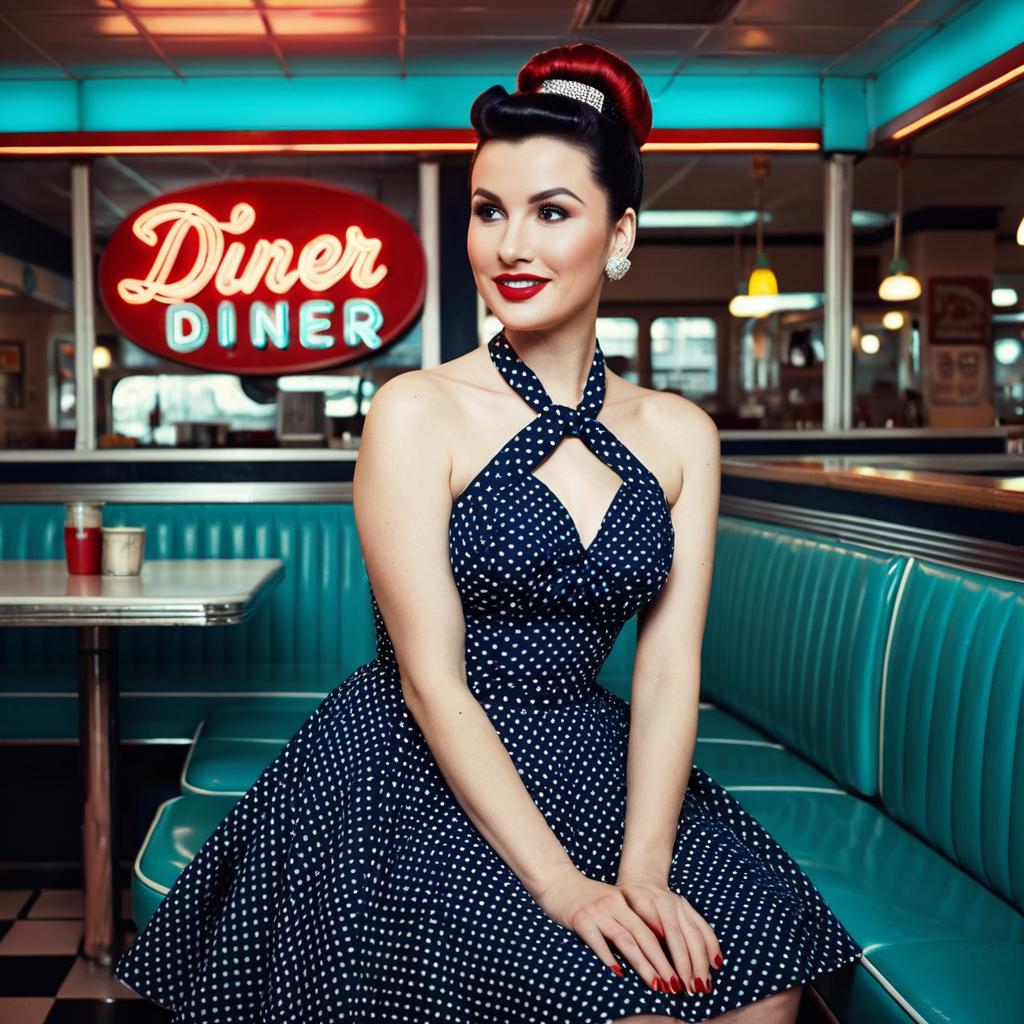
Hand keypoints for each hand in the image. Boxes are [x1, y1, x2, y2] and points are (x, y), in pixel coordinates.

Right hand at [534, 867, 708, 994]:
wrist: (556, 881)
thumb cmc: (584, 897)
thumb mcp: (610, 902)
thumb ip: (626, 919)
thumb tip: (648, 947)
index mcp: (624, 900)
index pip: (652, 929)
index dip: (667, 950)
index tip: (678, 971)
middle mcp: (614, 904)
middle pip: (644, 937)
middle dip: (661, 963)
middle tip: (674, 984)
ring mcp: (598, 912)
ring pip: (627, 941)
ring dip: (644, 965)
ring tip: (655, 984)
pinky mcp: (581, 919)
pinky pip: (599, 942)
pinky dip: (610, 958)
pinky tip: (620, 973)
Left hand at [615, 874, 723, 995]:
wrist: (642, 878)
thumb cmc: (626, 901)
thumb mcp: (620, 910)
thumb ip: (630, 927)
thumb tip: (647, 945)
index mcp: (644, 902)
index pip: (656, 935)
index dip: (665, 959)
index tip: (671, 982)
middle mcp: (666, 902)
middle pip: (680, 937)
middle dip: (687, 966)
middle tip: (690, 991)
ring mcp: (680, 904)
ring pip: (695, 934)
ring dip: (701, 961)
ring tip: (703, 986)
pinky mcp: (689, 907)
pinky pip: (704, 927)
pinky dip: (712, 946)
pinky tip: (716, 964)